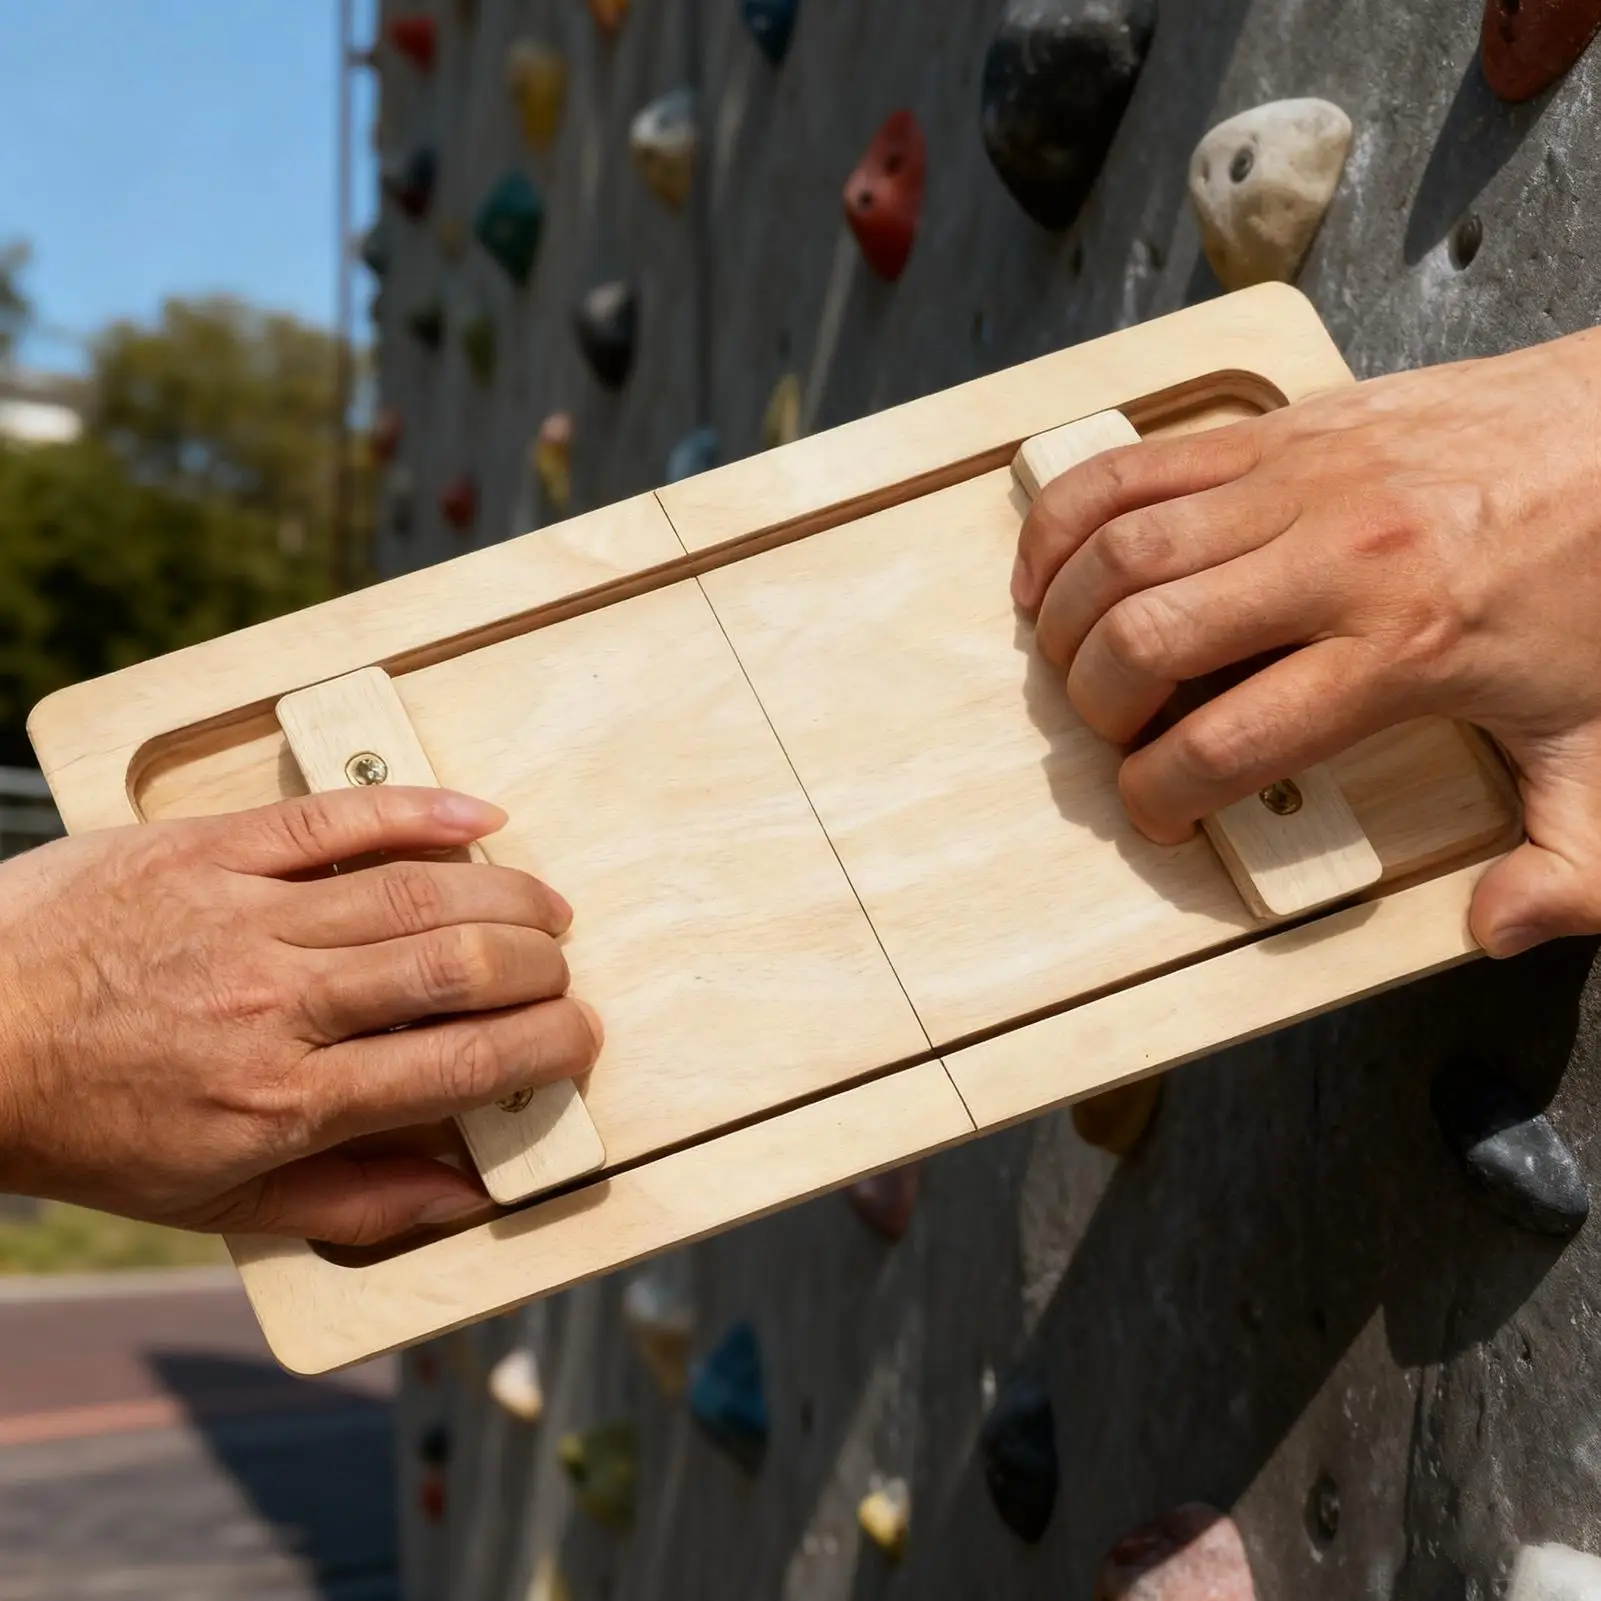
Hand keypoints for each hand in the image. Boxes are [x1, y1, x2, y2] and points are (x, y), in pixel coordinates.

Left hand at [0, 787, 601, 1243]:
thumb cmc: (90, 1125)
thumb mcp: (215, 1201)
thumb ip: (353, 1201)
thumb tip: (465, 1195)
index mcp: (285, 1102)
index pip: (463, 1066)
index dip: (546, 1049)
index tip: (579, 1040)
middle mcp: (277, 1005)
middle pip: (457, 969)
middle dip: (540, 970)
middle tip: (564, 974)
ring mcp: (244, 915)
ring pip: (415, 891)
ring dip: (506, 897)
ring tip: (546, 908)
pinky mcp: (209, 849)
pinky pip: (336, 819)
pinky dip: (421, 811)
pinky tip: (483, 816)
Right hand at [1012, 327, 1600, 957]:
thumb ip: (1571, 869)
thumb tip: (1498, 927)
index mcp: (1401, 651)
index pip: (1223, 741)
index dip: (1158, 796)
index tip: (1157, 810)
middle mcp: (1334, 560)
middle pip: (1146, 638)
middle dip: (1096, 706)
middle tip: (1113, 732)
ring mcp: (1299, 482)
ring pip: (1123, 548)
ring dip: (1066, 615)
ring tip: (1065, 656)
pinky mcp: (1281, 431)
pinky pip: (1135, 466)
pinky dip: (1070, 518)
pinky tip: (1055, 564)